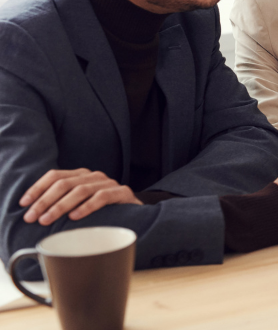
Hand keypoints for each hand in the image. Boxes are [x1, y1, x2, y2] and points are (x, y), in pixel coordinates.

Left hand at [19, 168, 141, 224]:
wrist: (136, 213)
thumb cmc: (102, 211)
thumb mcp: (79, 203)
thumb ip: (62, 202)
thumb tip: (34, 212)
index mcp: (81, 175)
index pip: (54, 175)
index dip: (37, 188)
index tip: (24, 203)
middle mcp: (93, 176)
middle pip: (64, 183)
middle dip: (45, 201)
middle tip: (33, 217)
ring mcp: (109, 183)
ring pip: (80, 190)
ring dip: (61, 206)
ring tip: (48, 219)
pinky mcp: (122, 193)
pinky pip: (102, 197)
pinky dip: (87, 207)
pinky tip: (75, 216)